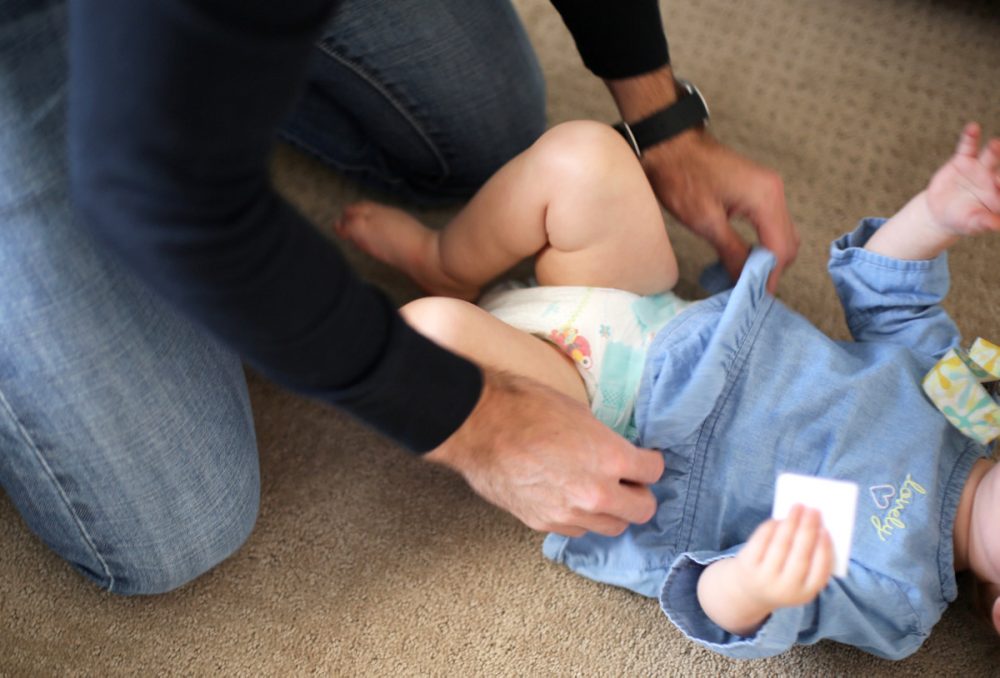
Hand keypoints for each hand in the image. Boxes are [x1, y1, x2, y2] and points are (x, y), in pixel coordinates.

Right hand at [424, 369, 664, 536]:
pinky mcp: (543, 523)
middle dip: (638, 493)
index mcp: (610, 458)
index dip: (649, 462)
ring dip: (611, 510)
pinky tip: (567, 497)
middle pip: (642, 510)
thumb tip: (613, 455)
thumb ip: (604, 442)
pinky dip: (580, 517)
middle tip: (626, 480)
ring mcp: (569, 513)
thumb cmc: (526, 407)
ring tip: (596, 491)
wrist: (478, 424)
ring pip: (612, 526)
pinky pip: (577, 529)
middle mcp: (596, 493)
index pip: (654, 471)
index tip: (644, 459)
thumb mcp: (579, 414)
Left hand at [642, 129, 798, 292]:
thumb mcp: (705, 221)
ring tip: (742, 278)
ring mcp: (769, 190)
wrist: (670, 145)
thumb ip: (732, 252)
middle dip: (771, 270)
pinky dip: (761, 245)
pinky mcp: (758, 191)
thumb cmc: (682, 176)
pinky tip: (742, 258)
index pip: (780, 249)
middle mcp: (774, 192)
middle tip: (746, 291)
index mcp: (766, 197)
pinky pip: (770, 225)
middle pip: (787, 244)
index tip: (754, 298)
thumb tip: (745, 280)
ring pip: (781, 235)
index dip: (769, 277)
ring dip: (766, 259)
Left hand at [733, 505, 833, 611]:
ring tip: (798, 507)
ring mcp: (764, 578)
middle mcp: (785, 588)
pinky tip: (780, 518)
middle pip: (800, 555)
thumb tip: (815, 524)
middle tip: (814, 511)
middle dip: (808, 530)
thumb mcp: (800, 578)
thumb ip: (811, 557)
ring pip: (780, 545)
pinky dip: (772, 526)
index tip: (826, 530)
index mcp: (805, 593)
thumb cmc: (785, 577)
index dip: (823, 550)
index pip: (819, 571)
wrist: (751, 590)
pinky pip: (762, 540)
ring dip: (791, 522)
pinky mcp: (747, 566)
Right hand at [926, 122, 999, 236]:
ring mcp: (980, 167)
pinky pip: (968, 147)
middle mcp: (994, 178)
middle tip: (999, 177)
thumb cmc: (963, 220)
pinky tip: (972, 128)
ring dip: (994, 150)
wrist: (941, 211)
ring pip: (990, 156)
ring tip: (995, 145)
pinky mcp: (963, 160)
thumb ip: (984, 222)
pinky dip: (970, 137)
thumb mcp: (972, 224)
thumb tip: (997, 226)